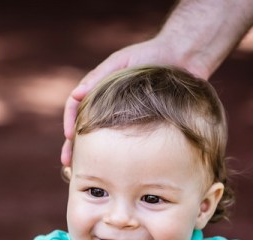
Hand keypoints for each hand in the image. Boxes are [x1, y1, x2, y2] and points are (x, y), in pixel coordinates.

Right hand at [61, 37, 206, 166]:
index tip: (69, 136)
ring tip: (85, 171)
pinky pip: (125, 143)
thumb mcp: (122, 62)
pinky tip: (115, 168)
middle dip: (73, 146)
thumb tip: (76, 95)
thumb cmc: (150, 55)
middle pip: (84, 128)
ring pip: (102, 138)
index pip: (75, 106)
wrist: (184, 57)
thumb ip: (98, 76)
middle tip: (68, 163)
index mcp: (98, 90)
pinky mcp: (141, 126)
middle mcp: (107, 106)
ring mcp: (123, 117)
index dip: (69, 121)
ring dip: (90, 154)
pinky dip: (116, 156)